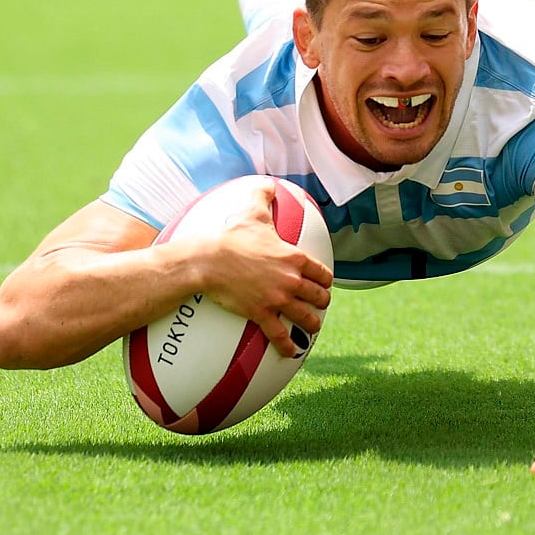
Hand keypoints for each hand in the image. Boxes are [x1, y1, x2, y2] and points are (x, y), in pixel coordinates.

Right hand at [192, 179, 331, 357]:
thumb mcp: (251, 210)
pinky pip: (281, 334)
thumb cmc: (231, 235)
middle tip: (320, 304)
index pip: (321, 272)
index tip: (324, 283)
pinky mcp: (262, 314)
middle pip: (319, 296)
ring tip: (312, 328)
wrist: (209, 260)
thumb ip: (263, 194)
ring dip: (312, 324)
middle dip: (322, 301)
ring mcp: (278, 299)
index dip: (326, 279)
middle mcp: (292, 280)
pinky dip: (288, 346)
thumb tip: (269, 182)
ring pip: (306, 317)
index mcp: (294, 257)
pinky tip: (292, 352)